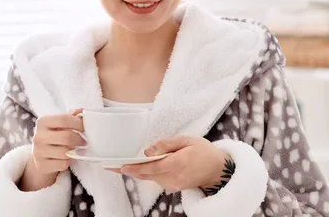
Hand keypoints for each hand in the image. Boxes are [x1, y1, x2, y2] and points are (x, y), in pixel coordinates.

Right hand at [20, 109, 85, 190]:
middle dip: (79, 139)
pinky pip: (63, 164)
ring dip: (73, 152)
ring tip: (73, 150)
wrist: (40, 157)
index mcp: (42, 122)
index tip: (85, 127)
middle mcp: (38, 136)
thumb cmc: (53, 137)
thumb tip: (82, 110)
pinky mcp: (41, 166)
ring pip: (65, 152)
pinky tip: (65, 159)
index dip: (78, 123)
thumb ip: (70, 117)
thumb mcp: (59, 125)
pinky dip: (67, 162)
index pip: (64, 119)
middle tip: (84, 141)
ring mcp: (38, 152)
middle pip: (67, 137)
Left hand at [109, 135, 231, 193]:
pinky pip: (156, 179)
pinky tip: (142, 166)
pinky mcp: (172, 187)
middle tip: (111, 165)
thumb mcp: (187, 140)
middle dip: (129, 170)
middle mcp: (173, 177)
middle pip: (146, 175)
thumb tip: (147, 150)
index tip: (120, 166)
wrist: (217, 170)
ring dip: (137, 171)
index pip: (151, 167)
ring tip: (122, 163)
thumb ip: (166, 145)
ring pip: (149, 178)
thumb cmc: (203, 151)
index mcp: (177, 163)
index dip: (134, 167)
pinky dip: (147, 173)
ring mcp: (172, 185)